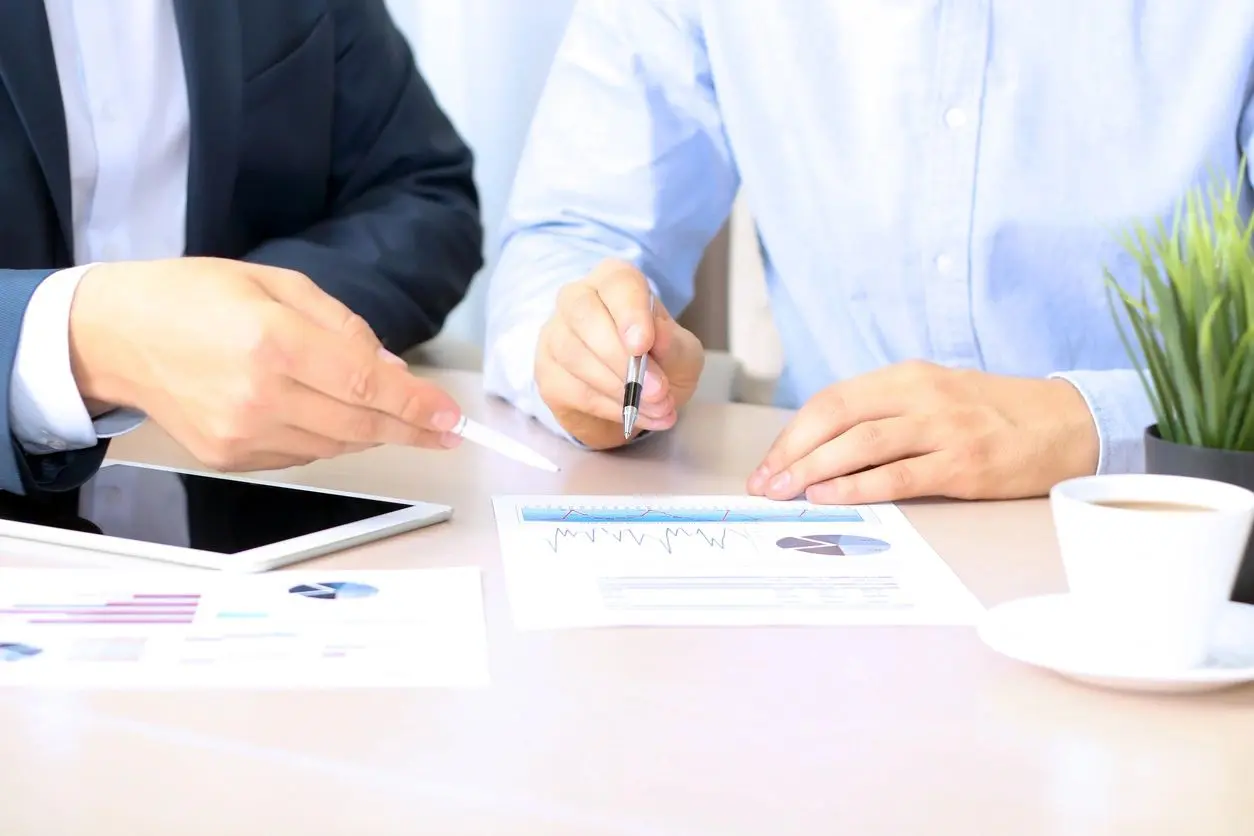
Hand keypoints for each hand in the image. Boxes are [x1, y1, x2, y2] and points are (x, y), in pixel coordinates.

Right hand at [67, 257, 463, 470]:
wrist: (115, 335)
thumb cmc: (193, 297)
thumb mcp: (276, 282)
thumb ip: (343, 327)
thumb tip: (394, 372)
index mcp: (271, 340)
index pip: (366, 385)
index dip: (417, 406)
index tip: (452, 418)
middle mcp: (257, 394)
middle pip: (359, 426)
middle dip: (412, 430)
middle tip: (447, 431)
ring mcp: (240, 433)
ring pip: (336, 446)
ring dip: (372, 433)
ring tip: (392, 415)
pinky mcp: (228, 456)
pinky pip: (302, 454)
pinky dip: (329, 439)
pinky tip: (330, 416)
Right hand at [535, 259, 704, 448]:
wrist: (638, 400)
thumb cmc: (660, 362)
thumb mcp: (683, 354)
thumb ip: (674, 344)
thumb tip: (658, 336)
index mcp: (615, 282)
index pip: (617, 283)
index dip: (629, 312)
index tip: (643, 345)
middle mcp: (577, 299)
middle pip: (584, 314)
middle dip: (620, 356)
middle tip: (657, 389)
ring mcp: (555, 335)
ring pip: (575, 355)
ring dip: (620, 388)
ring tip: (657, 407)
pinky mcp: (548, 373)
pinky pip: (573, 389)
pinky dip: (609, 408)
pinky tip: (634, 416)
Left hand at [746, 360, 1097, 503]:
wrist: (1071, 423)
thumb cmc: (994, 415)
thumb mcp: (935, 397)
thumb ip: (886, 414)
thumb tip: (822, 451)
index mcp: (907, 377)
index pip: (832, 401)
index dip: (793, 434)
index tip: (767, 465)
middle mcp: (922, 395)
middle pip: (837, 417)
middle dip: (792, 452)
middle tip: (764, 485)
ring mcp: (945, 428)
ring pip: (862, 443)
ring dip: (814, 469)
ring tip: (785, 493)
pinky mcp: (966, 463)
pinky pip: (900, 474)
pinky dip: (859, 486)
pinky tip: (829, 496)